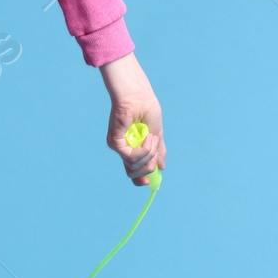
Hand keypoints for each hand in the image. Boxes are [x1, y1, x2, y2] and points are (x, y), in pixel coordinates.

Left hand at [98, 51, 164, 185]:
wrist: (139, 96)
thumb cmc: (147, 109)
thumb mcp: (157, 133)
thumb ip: (158, 151)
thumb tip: (162, 167)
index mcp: (133, 148)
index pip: (134, 170)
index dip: (142, 178)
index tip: (150, 181)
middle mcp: (124, 149)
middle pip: (133, 173)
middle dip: (148, 168)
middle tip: (155, 157)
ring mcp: (119, 146)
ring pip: (134, 166)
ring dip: (148, 154)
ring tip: (151, 137)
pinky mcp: (115, 142)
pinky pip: (130, 157)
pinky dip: (143, 150)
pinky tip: (147, 137)